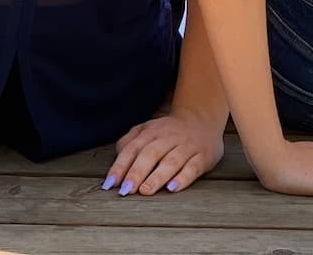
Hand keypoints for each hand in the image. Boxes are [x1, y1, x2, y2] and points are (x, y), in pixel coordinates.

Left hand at [105, 113, 225, 196]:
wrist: (202, 121)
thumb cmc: (168, 132)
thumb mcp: (146, 131)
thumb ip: (129, 142)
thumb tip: (116, 160)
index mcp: (151, 131)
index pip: (132, 149)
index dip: (120, 166)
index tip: (110, 184)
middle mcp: (168, 137)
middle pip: (150, 154)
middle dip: (136, 172)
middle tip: (126, 190)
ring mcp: (186, 147)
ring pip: (171, 161)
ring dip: (157, 177)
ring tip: (145, 191)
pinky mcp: (202, 157)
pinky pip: (192, 168)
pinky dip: (182, 178)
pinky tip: (172, 188)